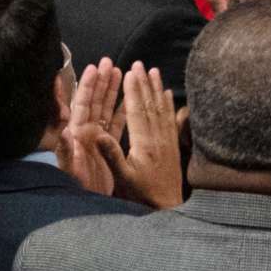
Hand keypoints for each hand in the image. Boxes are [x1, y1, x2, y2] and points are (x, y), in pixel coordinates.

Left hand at [57, 59, 124, 194]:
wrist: (89, 205)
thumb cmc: (79, 187)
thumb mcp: (71, 170)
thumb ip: (65, 151)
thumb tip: (62, 132)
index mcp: (79, 133)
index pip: (84, 104)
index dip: (88, 86)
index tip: (94, 68)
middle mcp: (87, 131)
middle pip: (95, 100)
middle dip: (101, 81)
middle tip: (108, 61)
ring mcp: (98, 138)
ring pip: (106, 108)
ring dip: (112, 90)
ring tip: (120, 72)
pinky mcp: (108, 146)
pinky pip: (116, 123)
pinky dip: (122, 109)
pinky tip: (130, 98)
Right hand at [97, 63, 183, 208]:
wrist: (168, 207)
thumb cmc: (141, 195)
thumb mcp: (122, 178)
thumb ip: (111, 156)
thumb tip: (97, 135)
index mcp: (143, 144)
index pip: (136, 111)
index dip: (132, 91)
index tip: (129, 72)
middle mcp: (157, 138)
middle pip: (150, 105)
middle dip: (144, 83)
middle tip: (140, 63)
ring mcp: (167, 141)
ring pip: (161, 109)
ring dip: (156, 89)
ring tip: (153, 71)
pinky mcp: (173, 145)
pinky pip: (171, 120)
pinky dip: (169, 104)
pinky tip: (168, 94)